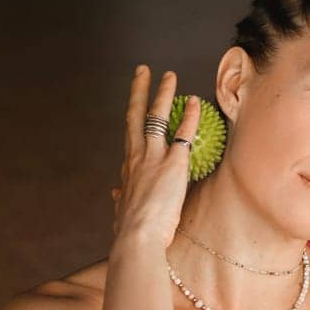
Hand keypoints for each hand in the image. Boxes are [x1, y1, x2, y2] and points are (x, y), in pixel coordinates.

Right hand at [109, 65, 201, 249]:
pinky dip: (189, 117)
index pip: (132, 140)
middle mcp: (136, 158)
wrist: (137, 238)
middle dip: (139, 91)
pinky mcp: (173, 164)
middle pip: (135, 115)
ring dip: (163, 94)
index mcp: (127, 170)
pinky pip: (182, 134)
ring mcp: (154, 158)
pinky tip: (194, 102)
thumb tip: (115, 195)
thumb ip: (120, 200)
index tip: (139, 112)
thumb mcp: (121, 212)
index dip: (137, 125)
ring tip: (169, 76)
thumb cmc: (131, 231)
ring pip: (156, 117)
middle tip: (143, 72)